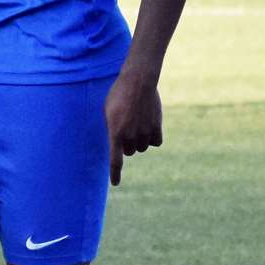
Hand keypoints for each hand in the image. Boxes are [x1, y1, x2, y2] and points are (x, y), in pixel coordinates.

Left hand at [105, 66, 161, 185]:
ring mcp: (145, 132)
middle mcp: (130, 136)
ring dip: (140, 140)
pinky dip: (153, 137)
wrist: (138, 81)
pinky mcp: (156, 127)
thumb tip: (118, 143)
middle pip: (130, 152)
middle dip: (128, 144)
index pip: (115, 160)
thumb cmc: (119, 94)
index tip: (116, 183)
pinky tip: (150, 125)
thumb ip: (112, 129)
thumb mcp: (108, 112)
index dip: (115, 173)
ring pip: (143, 147)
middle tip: (127, 127)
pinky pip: (156, 142)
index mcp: (115, 133)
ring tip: (138, 122)